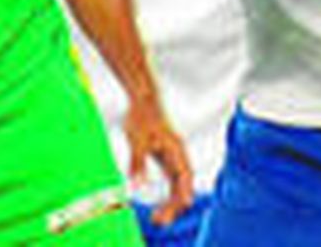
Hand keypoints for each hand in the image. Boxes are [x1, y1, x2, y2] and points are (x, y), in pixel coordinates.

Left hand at [124, 95, 194, 227]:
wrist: (142, 100)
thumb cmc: (141, 116)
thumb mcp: (137, 140)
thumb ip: (137, 163)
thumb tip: (136, 185)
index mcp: (176, 151)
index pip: (184, 180)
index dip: (181, 197)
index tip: (173, 211)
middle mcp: (178, 156)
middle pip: (183, 187)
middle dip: (174, 207)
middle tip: (158, 221)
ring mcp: (173, 158)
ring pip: (178, 186)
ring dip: (171, 203)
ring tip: (157, 218)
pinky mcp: (165, 158)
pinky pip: (172, 182)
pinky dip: (167, 195)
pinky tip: (158, 205)